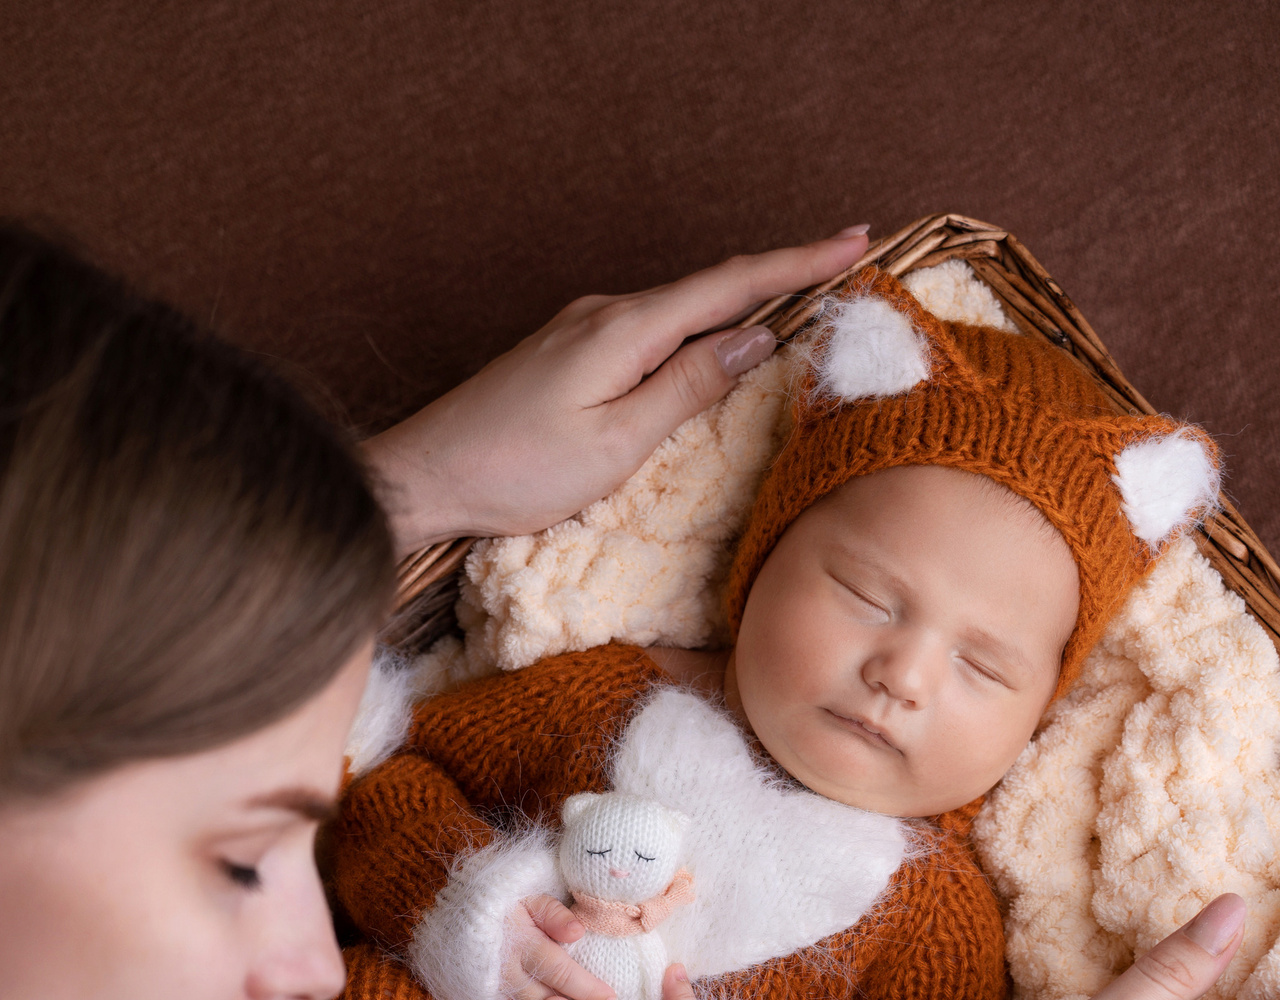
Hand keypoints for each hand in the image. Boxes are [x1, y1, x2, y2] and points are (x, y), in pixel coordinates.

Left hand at [360, 228, 873, 556]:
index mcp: (623, 329)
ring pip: (679, 310)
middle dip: (781, 275)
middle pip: (710, 287)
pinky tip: (716, 340)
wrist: (423, 478)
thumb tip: (753, 338)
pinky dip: (696, 329)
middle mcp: (604, 313)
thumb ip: (688, 387)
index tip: (856, 241)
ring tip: (801, 300)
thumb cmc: (511, 473)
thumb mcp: (615, 443)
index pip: (730, 284)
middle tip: (848, 262)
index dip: (798, 262)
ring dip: (739, 304)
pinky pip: (649, 330)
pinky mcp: (567, 352)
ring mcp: (582, 329)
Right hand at [493, 895, 616, 999]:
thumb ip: (553, 913)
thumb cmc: (501, 908)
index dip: (585, 987)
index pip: (558, 969)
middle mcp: (501, 970)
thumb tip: (577, 932)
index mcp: (519, 941)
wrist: (454, 919)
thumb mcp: (528, 899)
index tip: (610, 999)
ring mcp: (484, 991)